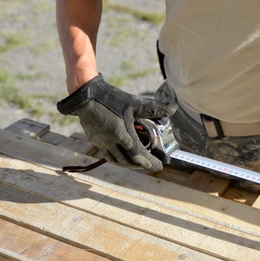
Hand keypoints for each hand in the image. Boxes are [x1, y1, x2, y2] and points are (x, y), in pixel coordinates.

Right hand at [56, 74, 177, 171]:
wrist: (85, 95)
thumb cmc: (111, 98)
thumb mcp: (134, 102)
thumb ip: (155, 107)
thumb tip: (174, 109)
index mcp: (122, 134)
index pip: (138, 155)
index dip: (150, 162)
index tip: (160, 165)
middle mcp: (111, 142)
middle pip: (129, 161)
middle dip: (142, 165)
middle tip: (153, 164)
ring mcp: (101, 142)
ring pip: (117, 161)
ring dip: (130, 164)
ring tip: (140, 163)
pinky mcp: (95, 140)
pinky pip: (108, 155)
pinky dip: (118, 159)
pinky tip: (123, 156)